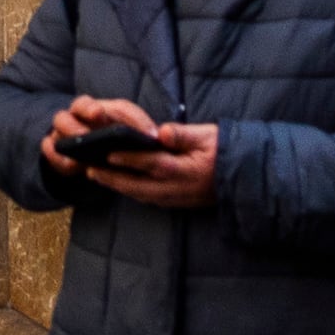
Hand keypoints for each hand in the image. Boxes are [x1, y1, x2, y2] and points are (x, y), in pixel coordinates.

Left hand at [41, 95, 224, 210]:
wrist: (246, 178)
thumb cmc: (226, 151)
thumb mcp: (209, 136)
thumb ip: (185, 135)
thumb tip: (164, 132)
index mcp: (185, 170)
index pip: (152, 164)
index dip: (129, 159)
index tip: (108, 152)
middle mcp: (178, 189)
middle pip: (138, 185)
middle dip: (112, 178)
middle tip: (88, 168)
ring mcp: (177, 199)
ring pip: (141, 195)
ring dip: (118, 186)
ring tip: (96, 175)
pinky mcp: (178, 203)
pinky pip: (149, 199)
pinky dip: (132, 192)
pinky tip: (120, 184)